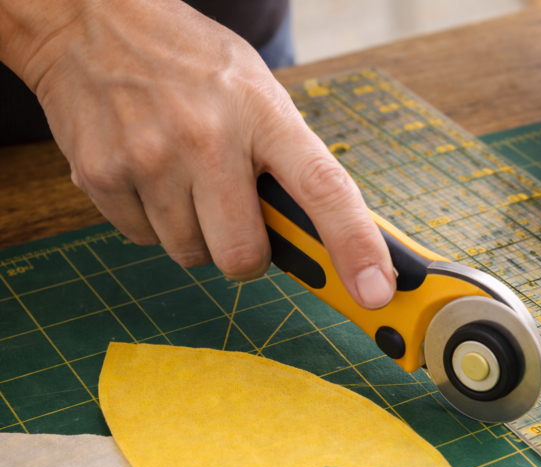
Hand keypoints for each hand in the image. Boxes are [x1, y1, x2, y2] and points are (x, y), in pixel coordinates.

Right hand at [0, 0, 394, 306]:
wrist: (91, 20)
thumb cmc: (190, 64)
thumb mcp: (257, 94)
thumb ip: (289, 161)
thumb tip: (327, 238)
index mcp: (264, 115)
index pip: (324, 189)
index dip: (356, 246)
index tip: (376, 292)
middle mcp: (209, 137)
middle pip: (244, 255)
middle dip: (246, 256)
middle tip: (236, 220)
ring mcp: (151, 158)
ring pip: (191, 255)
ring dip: (195, 235)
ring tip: (184, 180)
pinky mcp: (102, 175)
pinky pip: (142, 241)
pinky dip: (150, 222)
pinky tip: (148, 174)